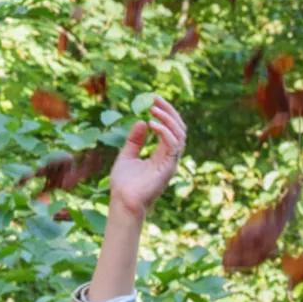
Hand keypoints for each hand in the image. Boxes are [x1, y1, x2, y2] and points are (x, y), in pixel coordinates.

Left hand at [109, 96, 185, 218]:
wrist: (122, 202)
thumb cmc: (123, 185)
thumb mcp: (126, 156)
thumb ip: (134, 141)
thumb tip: (141, 121)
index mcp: (161, 155)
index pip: (171, 129)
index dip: (165, 113)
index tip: (154, 100)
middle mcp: (169, 158)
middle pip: (179, 128)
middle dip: (169, 112)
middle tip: (156, 99)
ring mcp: (170, 163)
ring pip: (180, 134)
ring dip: (168, 118)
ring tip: (153, 109)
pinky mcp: (169, 168)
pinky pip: (173, 144)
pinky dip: (165, 132)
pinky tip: (152, 124)